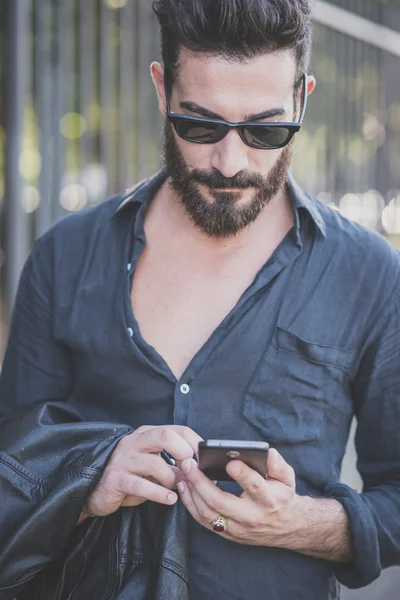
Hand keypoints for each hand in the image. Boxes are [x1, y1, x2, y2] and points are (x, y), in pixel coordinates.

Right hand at [85, 425, 202, 516]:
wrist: (96, 491)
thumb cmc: (131, 477)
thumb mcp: (154, 466)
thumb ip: (174, 464)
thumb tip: (201, 470)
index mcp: (146, 434)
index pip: (176, 429)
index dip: (194, 443)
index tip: (205, 459)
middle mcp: (134, 442)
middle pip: (165, 436)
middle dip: (184, 452)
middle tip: (191, 471)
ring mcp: (123, 460)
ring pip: (155, 463)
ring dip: (172, 479)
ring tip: (177, 488)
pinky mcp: (116, 479)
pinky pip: (141, 485)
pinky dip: (160, 494)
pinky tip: (169, 499)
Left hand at [176, 448, 299, 546]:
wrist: (287, 527)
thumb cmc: (282, 495)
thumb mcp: (287, 477)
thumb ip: (278, 464)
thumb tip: (267, 453)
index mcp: (269, 499)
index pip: (255, 486)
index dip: (242, 474)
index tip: (230, 462)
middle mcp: (252, 516)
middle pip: (221, 502)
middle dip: (200, 482)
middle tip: (189, 463)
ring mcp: (238, 528)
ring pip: (208, 514)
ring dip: (192, 492)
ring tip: (183, 472)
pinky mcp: (229, 534)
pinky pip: (205, 522)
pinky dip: (191, 504)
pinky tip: (184, 487)